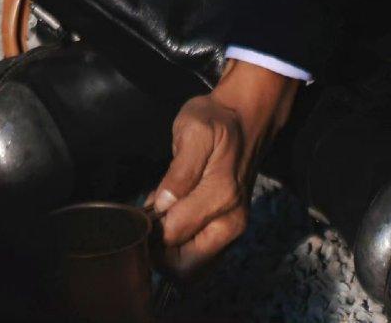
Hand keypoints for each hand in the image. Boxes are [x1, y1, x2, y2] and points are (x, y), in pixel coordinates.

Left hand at [146, 60, 300, 277]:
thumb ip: (179, 170)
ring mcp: (233, 232)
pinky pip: (200, 262)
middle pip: (184, 269)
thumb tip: (164, 206)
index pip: (173, 235)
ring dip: (170, 255)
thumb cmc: (216, 121)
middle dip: (159, 253)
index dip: (150, 227)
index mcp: (222, 195)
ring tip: (163, 220)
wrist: (246, 118)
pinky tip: (175, 223)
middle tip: (150, 221)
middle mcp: (232, 222)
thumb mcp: (193, 130)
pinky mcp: (229, 234)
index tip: (143, 208)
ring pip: (192, 271)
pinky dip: (182, 251)